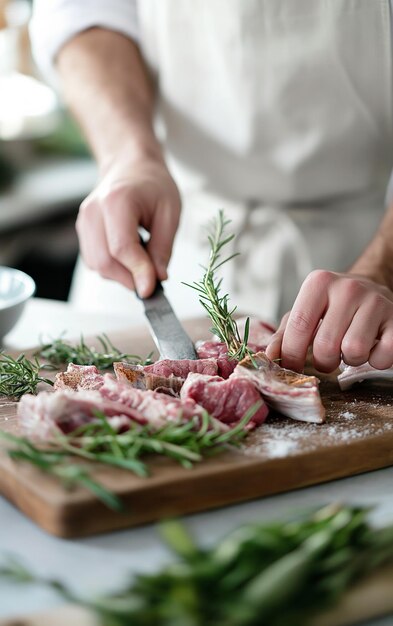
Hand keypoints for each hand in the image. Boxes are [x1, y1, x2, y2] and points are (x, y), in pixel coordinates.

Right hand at [76, 155, 180, 296]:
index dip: (137, 272)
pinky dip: (113, 268)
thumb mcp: (170, 213)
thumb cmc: (153, 185)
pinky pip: (94, 261)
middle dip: (129, 279)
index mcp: (116, 201)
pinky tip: (130, 257)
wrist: (130, 166)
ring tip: (143, 263)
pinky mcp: (83, 231)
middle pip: (104, 261)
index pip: (121, 248)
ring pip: (97, 265)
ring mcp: (84, 221)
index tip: (152, 289)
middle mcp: (93, 212)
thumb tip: (157, 279)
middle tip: (152, 282)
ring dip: (121, 275)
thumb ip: (163, 248)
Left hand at [265, 270, 392, 372]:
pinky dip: (375, 361)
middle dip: (324, 361)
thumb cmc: (332, 306)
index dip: (292, 355)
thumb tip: (270, 357)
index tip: (292, 367)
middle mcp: (348, 288)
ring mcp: (376, 301)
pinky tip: (371, 348)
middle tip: (328, 356)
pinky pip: (382, 355)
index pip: (298, 326)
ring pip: (354, 351)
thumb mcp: (306, 312)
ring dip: (350, 360)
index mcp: (319, 283)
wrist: (373, 287)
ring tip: (350, 347)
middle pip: (326, 346)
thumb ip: (285, 334)